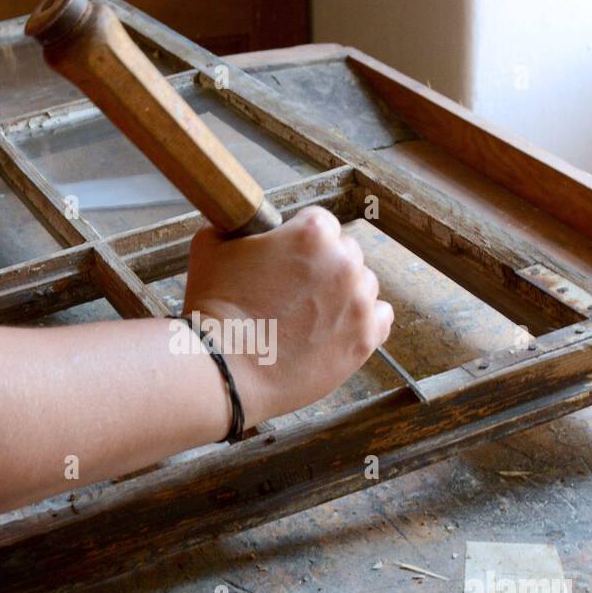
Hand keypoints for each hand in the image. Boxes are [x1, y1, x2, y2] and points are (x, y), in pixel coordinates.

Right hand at [181, 206, 392, 426]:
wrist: (225, 370)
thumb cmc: (215, 310)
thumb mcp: (210, 247)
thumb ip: (236, 226)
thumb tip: (243, 224)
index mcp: (312, 233)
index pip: (320, 222)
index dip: (300, 240)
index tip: (287, 259)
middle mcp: (344, 262)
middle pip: (345, 253)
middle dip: (323, 268)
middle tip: (294, 292)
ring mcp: (359, 302)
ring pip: (363, 285)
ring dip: (342, 294)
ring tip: (309, 317)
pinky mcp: (365, 339)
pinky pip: (380, 318)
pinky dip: (363, 321)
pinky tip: (336, 329)